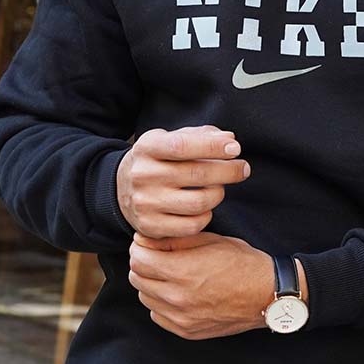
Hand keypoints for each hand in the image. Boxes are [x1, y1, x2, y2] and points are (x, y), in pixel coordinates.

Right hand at [116, 124, 251, 238]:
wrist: (120, 189)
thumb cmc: (157, 160)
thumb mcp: (170, 139)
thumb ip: (200, 136)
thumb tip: (229, 138)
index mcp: (147, 147)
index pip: (183, 145)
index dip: (213, 147)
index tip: (235, 148)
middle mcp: (143, 175)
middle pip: (197, 175)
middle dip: (228, 171)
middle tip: (243, 168)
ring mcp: (145, 203)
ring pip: (198, 202)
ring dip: (218, 194)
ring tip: (219, 187)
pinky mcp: (150, 227)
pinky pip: (191, 226)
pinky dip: (206, 216)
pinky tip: (206, 207)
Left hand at [128, 230, 274, 338]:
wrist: (267, 294)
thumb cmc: (242, 262)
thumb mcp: (211, 240)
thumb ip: (175, 240)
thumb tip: (144, 241)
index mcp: (183, 271)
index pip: (138, 259)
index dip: (140, 247)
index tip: (147, 243)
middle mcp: (178, 297)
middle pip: (137, 278)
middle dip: (143, 264)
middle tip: (156, 256)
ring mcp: (181, 318)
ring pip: (145, 298)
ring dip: (150, 284)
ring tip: (169, 274)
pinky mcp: (186, 331)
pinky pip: (158, 315)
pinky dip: (161, 303)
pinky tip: (177, 293)